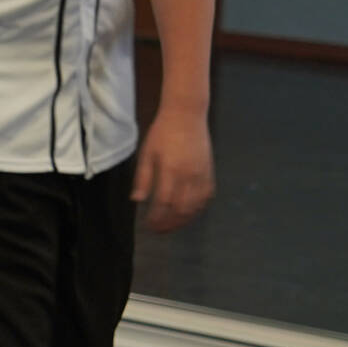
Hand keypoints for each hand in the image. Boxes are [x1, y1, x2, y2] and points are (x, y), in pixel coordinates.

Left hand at [133, 107, 214, 232]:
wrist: (186, 116)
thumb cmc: (162, 133)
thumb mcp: (147, 153)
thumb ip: (143, 178)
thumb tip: (137, 200)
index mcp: (171, 170)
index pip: (164, 203)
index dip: (157, 218)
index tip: (148, 225)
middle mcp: (189, 176)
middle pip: (182, 209)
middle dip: (170, 224)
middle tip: (159, 230)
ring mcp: (202, 175)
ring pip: (196, 206)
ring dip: (184, 220)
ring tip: (172, 226)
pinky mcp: (210, 172)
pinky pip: (207, 197)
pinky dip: (198, 209)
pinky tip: (189, 213)